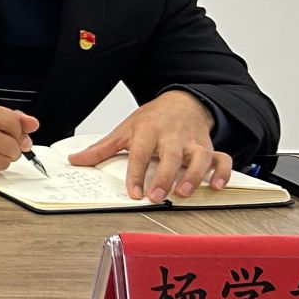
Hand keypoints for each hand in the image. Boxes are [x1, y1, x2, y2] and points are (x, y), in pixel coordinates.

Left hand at [68, 91, 227, 201]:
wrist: (182, 101)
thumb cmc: (152, 118)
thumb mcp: (124, 129)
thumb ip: (102, 148)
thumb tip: (76, 160)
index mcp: (148, 131)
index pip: (139, 153)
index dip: (136, 174)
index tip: (133, 192)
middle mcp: (172, 137)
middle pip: (169, 156)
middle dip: (164, 176)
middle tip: (157, 196)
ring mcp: (192, 142)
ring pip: (198, 158)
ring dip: (193, 176)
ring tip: (183, 192)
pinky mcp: (209, 147)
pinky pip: (222, 159)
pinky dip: (222, 172)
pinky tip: (217, 186)